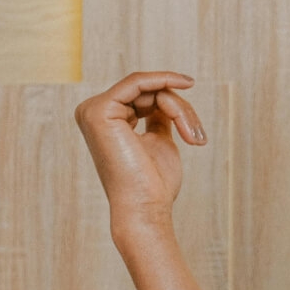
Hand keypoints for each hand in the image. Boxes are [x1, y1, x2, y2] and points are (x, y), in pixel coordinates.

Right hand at [73, 71, 207, 229]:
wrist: (145, 207)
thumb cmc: (154, 182)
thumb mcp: (158, 140)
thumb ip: (158, 116)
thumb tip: (166, 94)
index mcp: (104, 120)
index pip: (143, 97)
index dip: (174, 106)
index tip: (196, 120)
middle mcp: (92, 112)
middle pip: (147, 91)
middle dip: (180, 109)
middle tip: (197, 137)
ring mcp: (92, 110)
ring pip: (148, 88)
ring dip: (179, 109)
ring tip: (192, 136)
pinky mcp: (99, 110)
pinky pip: (139, 82)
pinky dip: (165, 81)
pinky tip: (185, 84)